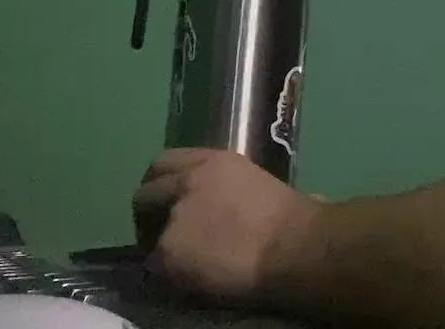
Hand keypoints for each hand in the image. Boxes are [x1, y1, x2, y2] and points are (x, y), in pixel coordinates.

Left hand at [132, 148, 324, 302]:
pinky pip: (156, 267)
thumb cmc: (298, 222)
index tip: (166, 201)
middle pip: (146, 194)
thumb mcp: (265, 188)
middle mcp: (188, 182)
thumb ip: (241, 191)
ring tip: (182, 264)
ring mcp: (175, 217)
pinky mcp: (168, 251)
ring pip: (149, 236)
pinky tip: (189, 281)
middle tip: (164, 235)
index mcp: (214, 163)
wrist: (295, 248)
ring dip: (161, 247)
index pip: (166, 163)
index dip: (161, 184)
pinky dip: (169, 275)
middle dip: (150, 216)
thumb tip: (252, 211)